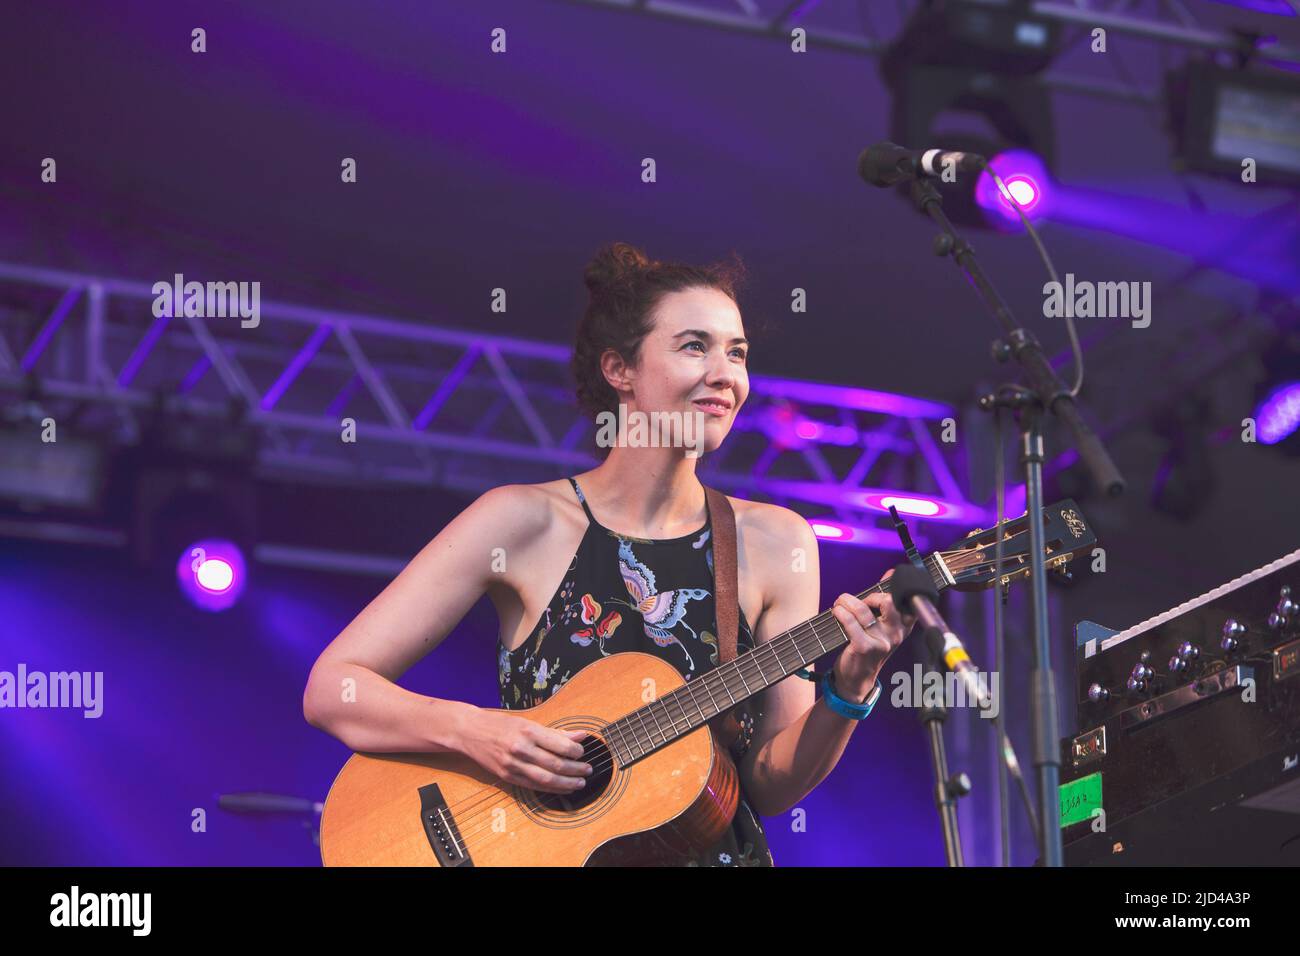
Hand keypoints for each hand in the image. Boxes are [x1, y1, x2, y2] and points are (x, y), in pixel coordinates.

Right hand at [459, 710, 593, 793]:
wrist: (470, 732)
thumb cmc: (501, 724)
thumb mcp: (528, 722)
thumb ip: (556, 732)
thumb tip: (581, 736)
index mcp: (528, 730)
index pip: (559, 745)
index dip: (576, 752)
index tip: (583, 753)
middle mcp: (520, 748)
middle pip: (555, 764)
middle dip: (575, 769)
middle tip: (587, 770)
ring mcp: (512, 764)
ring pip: (546, 778)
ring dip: (566, 783)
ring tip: (579, 782)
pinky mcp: (507, 776)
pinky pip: (533, 786)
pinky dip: (550, 789)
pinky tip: (562, 788)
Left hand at [830, 568, 915, 693]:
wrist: (857, 678)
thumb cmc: (868, 647)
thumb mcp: (882, 625)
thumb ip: (886, 601)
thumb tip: (891, 572)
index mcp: (904, 626)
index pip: (908, 601)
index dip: (899, 586)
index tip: (890, 576)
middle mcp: (896, 634)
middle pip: (887, 601)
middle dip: (867, 595)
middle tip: (854, 601)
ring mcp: (882, 642)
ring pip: (863, 610)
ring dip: (846, 601)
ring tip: (839, 604)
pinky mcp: (865, 647)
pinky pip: (850, 622)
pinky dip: (840, 612)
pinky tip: (836, 612)